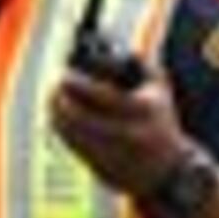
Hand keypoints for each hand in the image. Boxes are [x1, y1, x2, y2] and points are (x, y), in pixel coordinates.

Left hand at [52, 60, 189, 198]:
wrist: (167, 172)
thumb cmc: (160, 122)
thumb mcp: (160, 90)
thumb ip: (140, 63)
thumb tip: (110, 45)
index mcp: (143, 111)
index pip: (103, 95)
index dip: (78, 84)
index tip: (64, 74)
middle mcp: (127, 134)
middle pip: (80, 116)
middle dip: (60, 99)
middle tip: (52, 85)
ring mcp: (113, 154)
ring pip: (72, 133)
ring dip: (56, 114)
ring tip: (51, 99)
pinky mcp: (101, 169)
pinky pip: (73, 147)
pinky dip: (62, 131)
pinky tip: (56, 118)